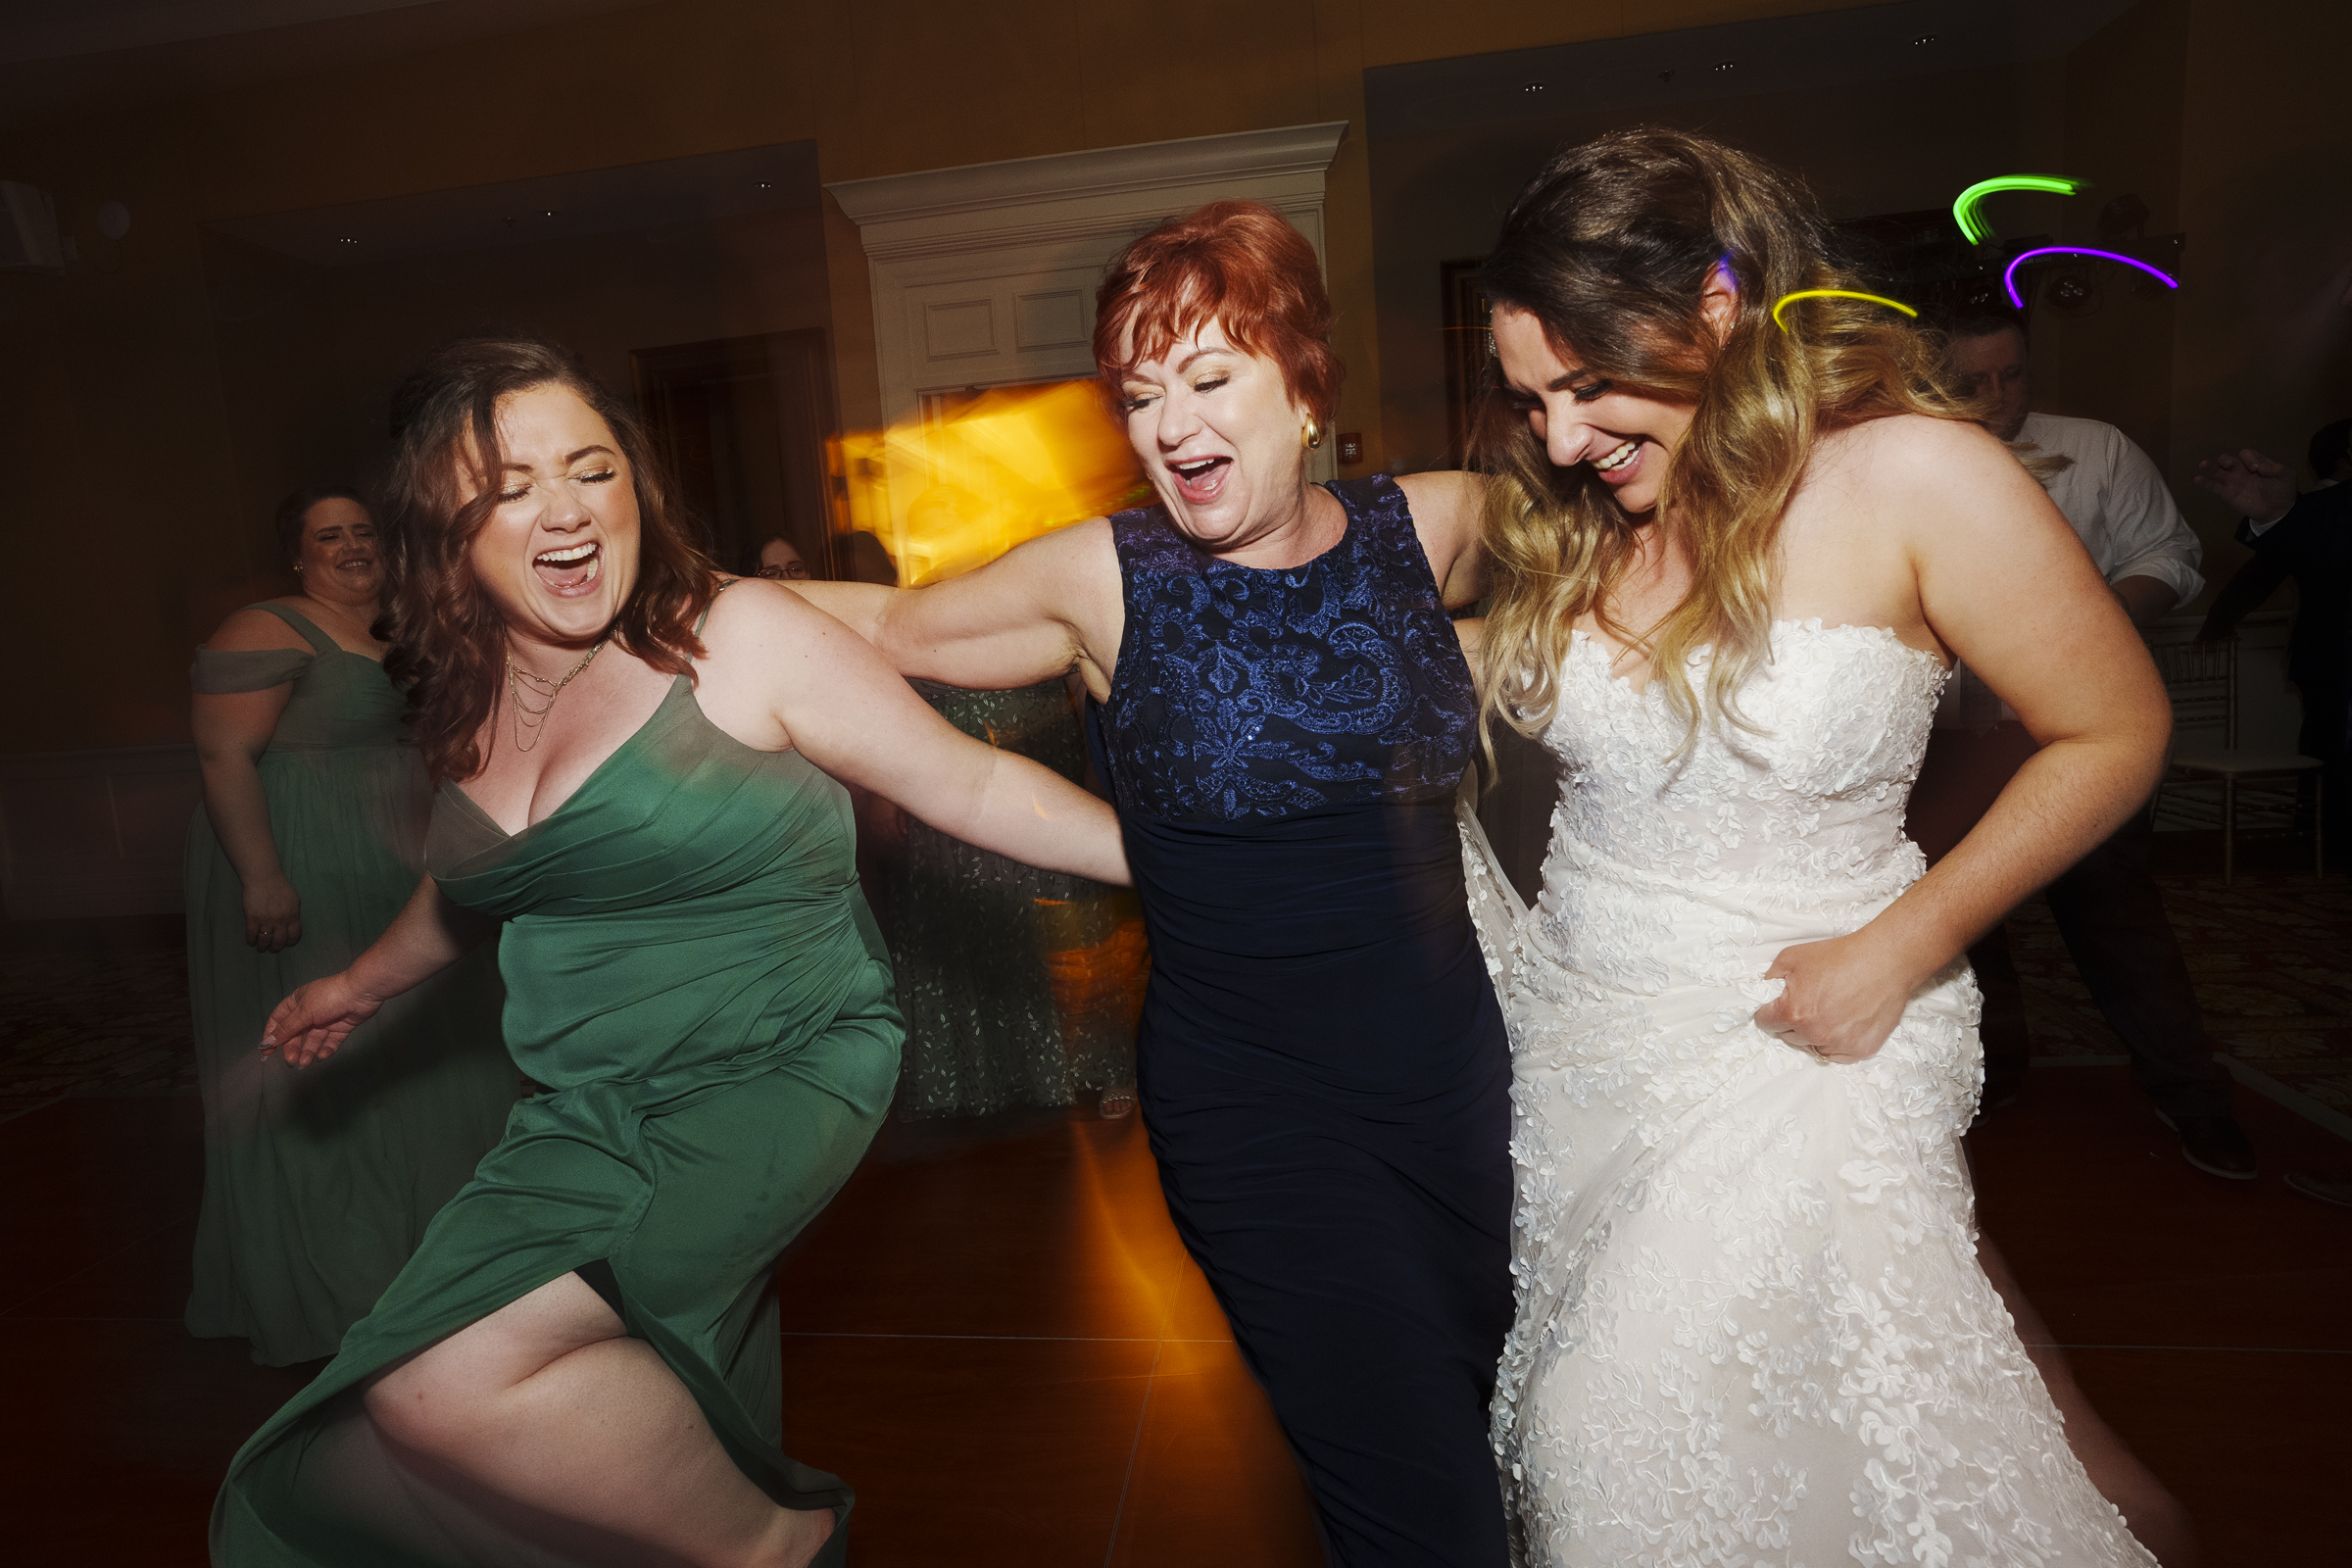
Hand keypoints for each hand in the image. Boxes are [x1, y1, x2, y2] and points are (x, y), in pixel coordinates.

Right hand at [243, 875, 302, 952]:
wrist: (263, 878)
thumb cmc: (279, 887)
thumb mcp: (294, 901)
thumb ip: (293, 915)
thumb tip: (292, 926)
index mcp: (293, 916)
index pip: (294, 937)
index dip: (290, 943)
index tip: (286, 944)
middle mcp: (281, 921)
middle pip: (279, 942)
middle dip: (275, 948)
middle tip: (272, 950)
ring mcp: (266, 920)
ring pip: (264, 941)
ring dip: (262, 947)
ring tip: (260, 948)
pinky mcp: (252, 918)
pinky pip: (251, 935)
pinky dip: (251, 940)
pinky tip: (250, 941)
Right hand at [261, 971, 381, 1066]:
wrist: (361, 993)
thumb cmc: (329, 997)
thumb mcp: (303, 1012)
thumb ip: (286, 1029)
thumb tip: (267, 1041)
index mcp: (297, 1002)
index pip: (279, 1020)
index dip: (272, 1036)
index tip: (266, 1052)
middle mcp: (310, 1011)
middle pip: (295, 1034)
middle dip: (292, 1048)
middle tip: (291, 1061)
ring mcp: (326, 1020)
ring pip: (313, 1040)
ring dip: (307, 1052)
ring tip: (305, 1062)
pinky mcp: (341, 1027)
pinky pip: (330, 1042)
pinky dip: (325, 1050)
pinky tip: (322, 1056)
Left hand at [1752, 930, 1923, 1064]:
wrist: (1885, 961)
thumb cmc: (1841, 956)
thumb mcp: (1792, 957)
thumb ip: (1771, 977)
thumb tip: (1766, 990)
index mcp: (1793, 1012)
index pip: (1765, 1022)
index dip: (1768, 1011)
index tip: (1775, 1006)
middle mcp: (1815, 1033)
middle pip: (1788, 1036)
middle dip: (1792, 1022)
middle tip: (1808, 1003)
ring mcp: (1839, 1044)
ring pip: (1813, 1046)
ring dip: (1815, 1034)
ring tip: (1828, 1012)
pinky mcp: (1861, 1050)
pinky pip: (1838, 1055)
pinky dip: (1837, 1043)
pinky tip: (1843, 1024)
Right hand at [2191, 449, 2294, 523]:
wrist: (2278, 510)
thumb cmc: (2283, 491)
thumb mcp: (2287, 476)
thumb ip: (2277, 469)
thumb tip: (2260, 467)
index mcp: (2256, 462)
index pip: (2247, 454)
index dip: (2250, 459)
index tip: (2257, 469)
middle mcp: (2242, 469)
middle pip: (2228, 459)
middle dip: (2226, 459)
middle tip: (2229, 464)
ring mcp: (2233, 481)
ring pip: (2218, 470)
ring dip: (2210, 467)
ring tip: (2203, 464)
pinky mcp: (2227, 493)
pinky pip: (2214, 486)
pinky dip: (2205, 483)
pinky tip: (2198, 479)